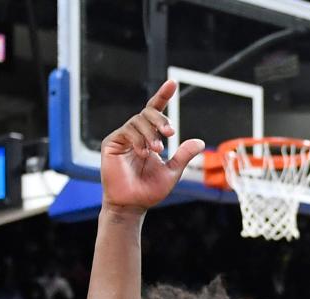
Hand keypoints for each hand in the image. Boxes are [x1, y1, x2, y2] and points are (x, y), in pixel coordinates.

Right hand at [100, 80, 205, 212]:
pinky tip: (143, 153)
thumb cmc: (150, 189)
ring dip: (150, 134)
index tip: (172, 82)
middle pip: (147, 113)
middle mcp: (136, 134)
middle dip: (160, 120)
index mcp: (150, 138)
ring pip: (137, 121)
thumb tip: (199, 141)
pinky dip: (138, 140)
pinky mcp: (111, 143)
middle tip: (170, 133)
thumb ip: (183, 155)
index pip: (155, 112)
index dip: (163, 96)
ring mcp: (123, 137)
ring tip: (157, 150)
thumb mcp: (172, 171)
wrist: (133, 204)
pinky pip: (126, 132)